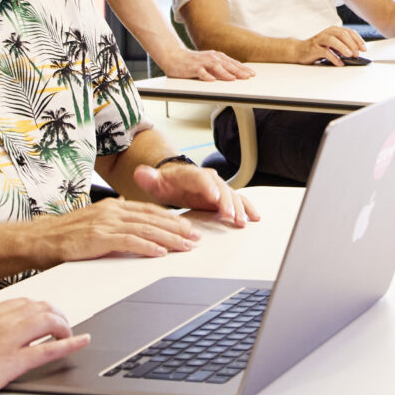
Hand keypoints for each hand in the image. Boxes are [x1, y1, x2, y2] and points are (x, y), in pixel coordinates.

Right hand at [0, 297, 87, 394]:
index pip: (26, 302)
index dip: (43, 308)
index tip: (49, 315)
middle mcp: (2, 321)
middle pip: (43, 308)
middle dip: (58, 316)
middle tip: (63, 327)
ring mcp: (9, 340)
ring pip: (49, 322)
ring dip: (64, 327)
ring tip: (68, 335)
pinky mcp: (12, 361)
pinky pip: (48, 349)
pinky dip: (70, 343)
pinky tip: (80, 342)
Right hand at [28, 198, 204, 263]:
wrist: (39, 239)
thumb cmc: (65, 234)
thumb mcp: (93, 220)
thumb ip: (112, 216)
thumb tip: (128, 210)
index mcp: (113, 206)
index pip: (149, 211)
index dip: (172, 219)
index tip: (188, 227)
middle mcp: (112, 211)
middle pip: (153, 219)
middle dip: (177, 228)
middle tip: (195, 237)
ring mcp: (106, 223)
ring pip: (146, 229)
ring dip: (169, 238)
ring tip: (186, 246)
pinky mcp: (99, 238)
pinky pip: (129, 241)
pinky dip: (148, 246)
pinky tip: (161, 253)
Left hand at [130, 158, 256, 227]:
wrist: (174, 180)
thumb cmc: (165, 183)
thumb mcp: (154, 181)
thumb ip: (148, 178)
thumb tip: (141, 173)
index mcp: (190, 175)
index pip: (201, 179)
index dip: (208, 187)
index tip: (214, 196)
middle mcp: (207, 179)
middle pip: (220, 188)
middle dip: (227, 202)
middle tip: (231, 216)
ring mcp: (217, 187)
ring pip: (231, 195)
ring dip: (238, 208)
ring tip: (241, 221)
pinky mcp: (222, 196)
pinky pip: (237, 200)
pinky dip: (246, 207)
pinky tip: (254, 217)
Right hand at [159, 44, 254, 81]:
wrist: (174, 56)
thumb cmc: (193, 61)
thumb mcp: (209, 63)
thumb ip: (220, 67)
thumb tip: (235, 74)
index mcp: (216, 57)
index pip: (232, 63)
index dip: (243, 68)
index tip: (252, 74)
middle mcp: (211, 58)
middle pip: (227, 65)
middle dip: (238, 71)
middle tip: (248, 77)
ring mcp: (202, 62)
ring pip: (215, 67)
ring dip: (225, 73)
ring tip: (233, 79)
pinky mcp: (192, 67)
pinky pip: (200, 72)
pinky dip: (206, 76)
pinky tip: (211, 80)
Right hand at [298, 26, 368, 64]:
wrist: (299, 50)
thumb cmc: (318, 48)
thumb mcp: (332, 45)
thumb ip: (343, 45)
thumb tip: (357, 52)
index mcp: (333, 30)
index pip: (349, 32)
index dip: (358, 40)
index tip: (364, 49)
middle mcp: (327, 33)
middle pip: (342, 34)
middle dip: (352, 44)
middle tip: (357, 53)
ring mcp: (320, 40)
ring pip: (333, 40)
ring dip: (343, 47)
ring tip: (350, 55)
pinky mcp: (314, 48)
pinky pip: (325, 52)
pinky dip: (334, 58)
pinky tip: (339, 63)